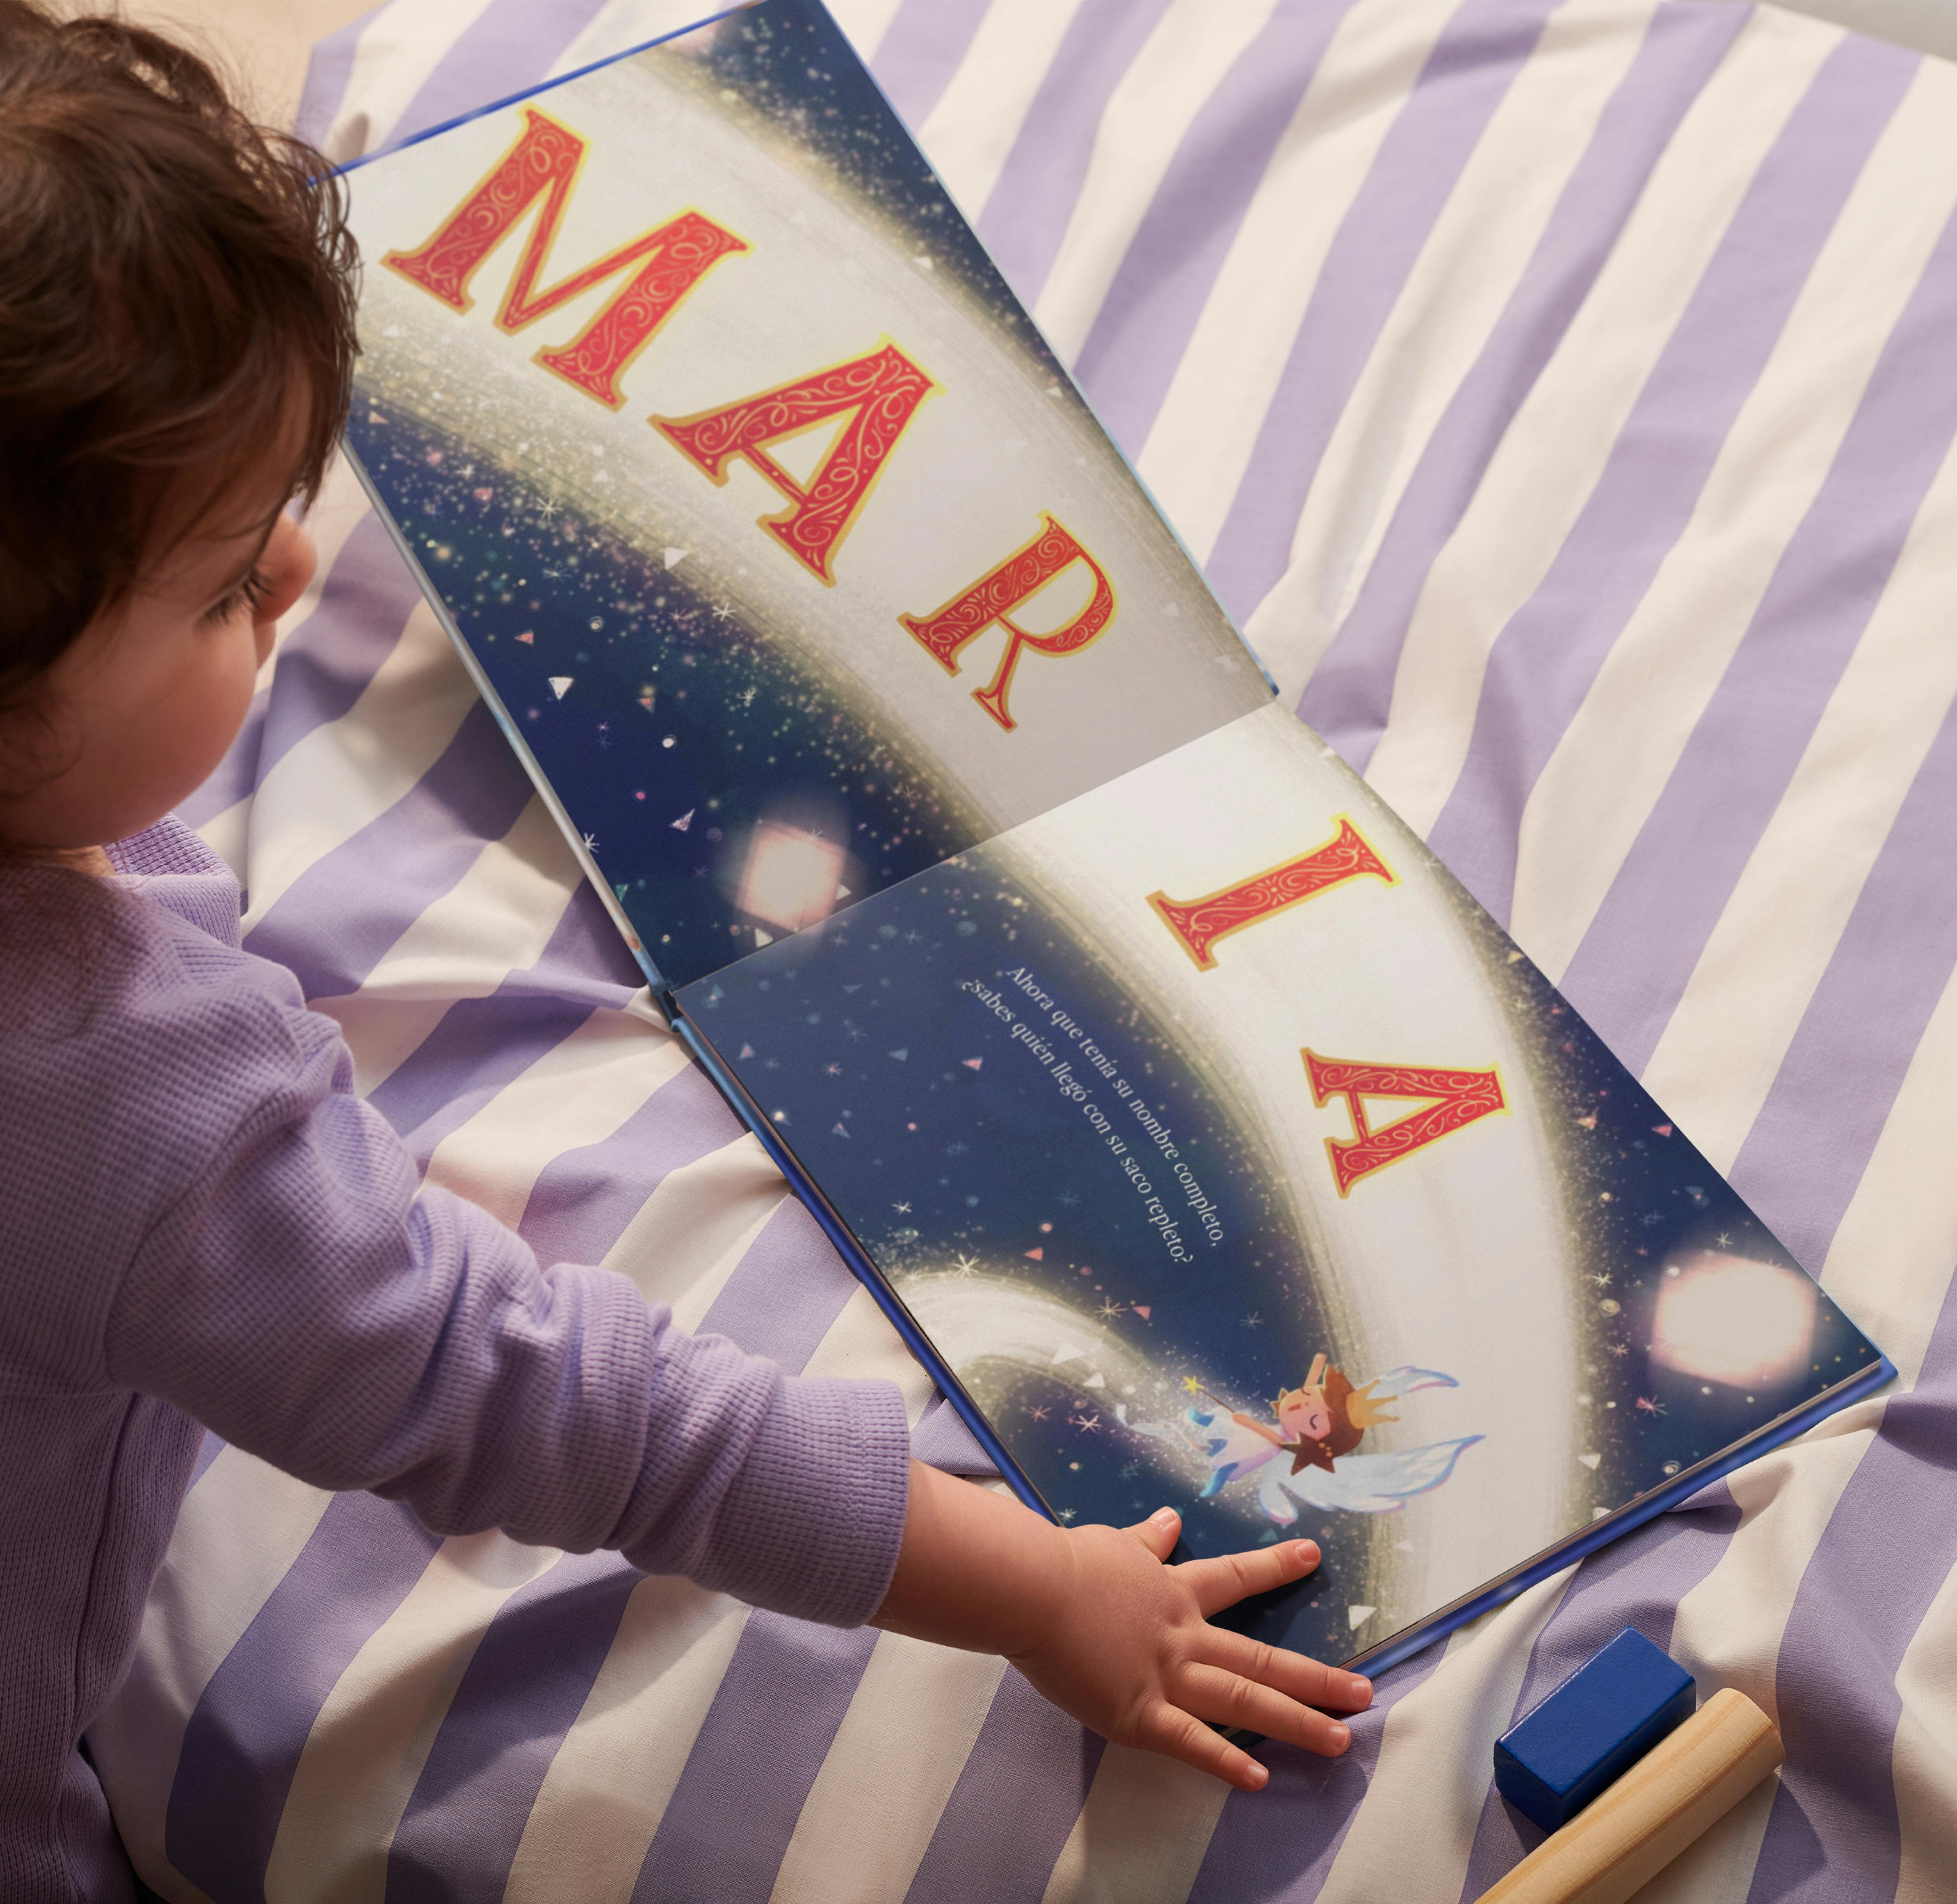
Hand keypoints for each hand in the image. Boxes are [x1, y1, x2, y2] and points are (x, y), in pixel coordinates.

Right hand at [1011, 1506, 1370, 1788]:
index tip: (1311, 1558)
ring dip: (1295, 1720)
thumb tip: (1169, 1520)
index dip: (1275, 1568)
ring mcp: (1166, 1677)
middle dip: (1316, 1677)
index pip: (1235, 1577)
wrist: (1033, 1590)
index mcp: (1175, 1592)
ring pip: (1243, 1702)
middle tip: (1364, 1693)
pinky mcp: (1138, 1714)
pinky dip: (1224, 1760)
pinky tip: (1256, 1776)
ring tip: (1339, 1739)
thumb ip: (1147, 1541)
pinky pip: (1189, 1741)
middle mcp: (1184, 1636)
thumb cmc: (1067, 1564)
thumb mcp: (1114, 1545)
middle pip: (1261, 1659)